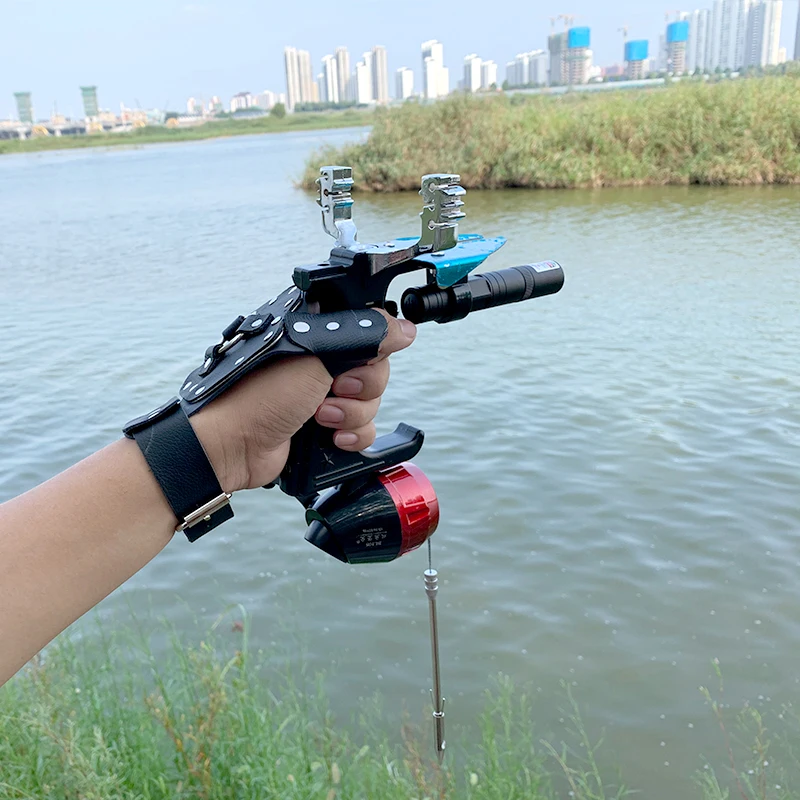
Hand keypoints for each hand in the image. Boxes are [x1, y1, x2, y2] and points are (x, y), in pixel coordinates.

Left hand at [190, 312, 416, 492]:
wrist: (231, 444)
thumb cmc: (258, 392)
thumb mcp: (315, 355)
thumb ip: (364, 337)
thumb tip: (405, 329)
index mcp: (318, 332)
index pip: (368, 329)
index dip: (374, 346)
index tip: (365, 356)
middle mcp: (323, 361)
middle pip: (376, 368)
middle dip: (361, 385)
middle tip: (333, 388)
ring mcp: (323, 394)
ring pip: (371, 401)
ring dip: (351, 413)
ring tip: (319, 416)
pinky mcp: (325, 427)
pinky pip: (363, 429)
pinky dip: (352, 435)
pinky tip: (330, 437)